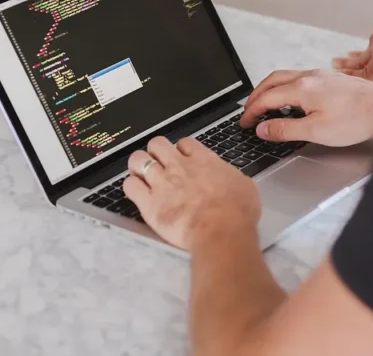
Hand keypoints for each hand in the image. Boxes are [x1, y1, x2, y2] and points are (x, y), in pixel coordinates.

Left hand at [124, 136, 259, 250]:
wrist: (221, 230)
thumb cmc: (236, 211)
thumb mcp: (242, 185)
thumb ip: (227, 176)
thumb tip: (227, 178)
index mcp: (203, 160)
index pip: (184, 143)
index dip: (181, 150)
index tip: (183, 158)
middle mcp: (179, 166)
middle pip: (157, 144)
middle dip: (156, 152)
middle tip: (160, 164)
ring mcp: (161, 182)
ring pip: (138, 160)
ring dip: (139, 165)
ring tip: (142, 175)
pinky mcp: (148, 203)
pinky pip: (129, 185)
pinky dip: (131, 186)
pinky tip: (138, 193)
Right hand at [239, 69, 372, 145]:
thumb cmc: (357, 119)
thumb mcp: (316, 131)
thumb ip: (286, 129)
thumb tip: (264, 128)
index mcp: (302, 88)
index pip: (266, 97)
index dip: (252, 111)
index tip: (245, 122)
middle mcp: (309, 76)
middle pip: (272, 81)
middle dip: (256, 96)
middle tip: (248, 112)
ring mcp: (320, 75)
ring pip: (285, 77)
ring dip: (269, 89)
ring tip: (264, 104)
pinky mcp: (330, 78)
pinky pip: (298, 78)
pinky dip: (285, 87)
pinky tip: (290, 99)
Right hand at [334, 0, 372, 79]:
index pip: (368, 75)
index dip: (360, 85)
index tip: (350, 93)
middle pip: (359, 62)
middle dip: (347, 70)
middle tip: (333, 72)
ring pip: (364, 50)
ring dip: (354, 58)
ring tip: (343, 60)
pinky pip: (372, 41)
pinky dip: (366, 48)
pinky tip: (370, 48)